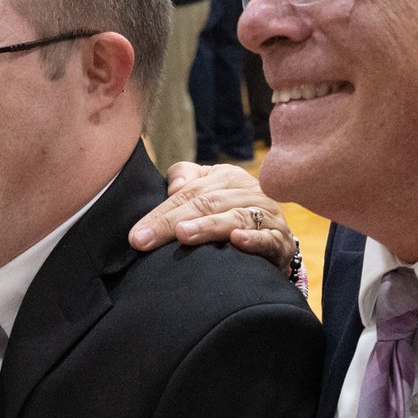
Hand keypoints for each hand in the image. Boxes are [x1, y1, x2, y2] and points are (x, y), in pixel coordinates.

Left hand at [129, 161, 299, 278]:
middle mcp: (250, 192)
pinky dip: (253, 239)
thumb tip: (174, 186)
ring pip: (236, 217)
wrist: (272, 240)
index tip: (137, 235)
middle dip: (173, 222)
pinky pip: (268, 238)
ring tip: (183, 235)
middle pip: (207, 204)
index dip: (161, 213)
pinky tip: (236, 240)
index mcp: (228, 177)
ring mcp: (267, 216)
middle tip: (147, 239)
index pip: (189, 192)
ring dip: (209, 226)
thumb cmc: (227, 213)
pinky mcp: (280, 240)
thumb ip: (186, 180)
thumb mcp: (205, 190)